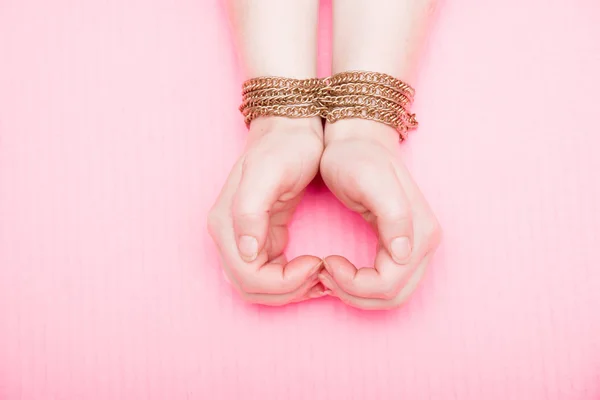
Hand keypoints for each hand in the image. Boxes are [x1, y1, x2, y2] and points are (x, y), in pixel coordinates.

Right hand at [208, 117, 325, 305]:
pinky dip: (291, 279)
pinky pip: (270, 273)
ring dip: (289, 289)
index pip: (249, 277)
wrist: (290, 128)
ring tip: (321, 276)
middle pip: (251, 288)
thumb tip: (247, 252)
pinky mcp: (261, 235)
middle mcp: (229, 236)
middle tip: (321, 276)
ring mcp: (243, 237)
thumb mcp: (268, 173)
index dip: (283, 282)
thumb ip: (249, 212)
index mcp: (226, 224)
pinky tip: (314, 269)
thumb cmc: (284, 147)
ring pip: (260, 286)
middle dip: (287, 290)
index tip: (316, 264)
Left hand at [318, 119, 440, 309]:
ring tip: (328, 270)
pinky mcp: (402, 245)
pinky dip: (361, 284)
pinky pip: (385, 281)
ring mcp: (416, 246)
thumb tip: (404, 253)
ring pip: (390, 294)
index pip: (389, 284)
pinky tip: (339, 267)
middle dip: (356, 293)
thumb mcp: (369, 179)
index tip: (326, 263)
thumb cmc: (355, 157)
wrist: (357, 140)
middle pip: (394, 296)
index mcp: (420, 232)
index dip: (355, 285)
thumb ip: (393, 214)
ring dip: (357, 292)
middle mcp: (424, 243)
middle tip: (324, 272)